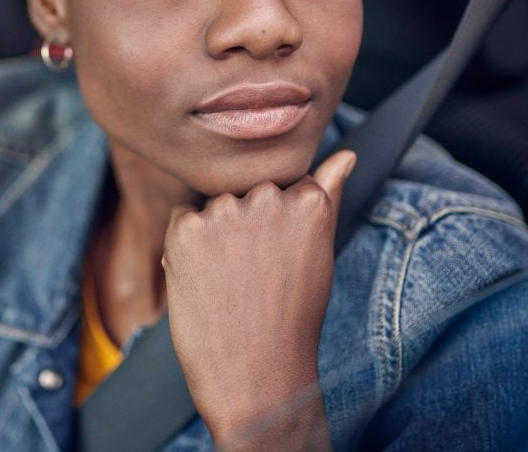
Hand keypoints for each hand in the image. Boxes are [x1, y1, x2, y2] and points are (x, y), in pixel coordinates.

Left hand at [162, 150, 356, 449]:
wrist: (255, 373)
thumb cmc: (291, 317)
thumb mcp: (319, 252)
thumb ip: (326, 194)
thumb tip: (346, 154)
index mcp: (307, 199)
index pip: (282, 185)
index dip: (274, 227)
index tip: (277, 261)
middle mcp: (268, 196)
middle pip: (245, 192)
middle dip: (243, 225)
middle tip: (253, 276)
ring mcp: (226, 210)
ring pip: (212, 205)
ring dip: (214, 233)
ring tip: (230, 282)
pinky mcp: (187, 227)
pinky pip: (182, 218)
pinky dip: (185, 246)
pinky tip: (205, 280)